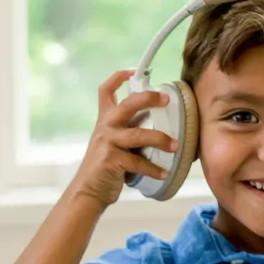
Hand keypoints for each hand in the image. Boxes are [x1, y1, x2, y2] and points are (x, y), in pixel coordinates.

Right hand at [67, 69, 178, 207]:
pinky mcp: (112, 160)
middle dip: (149, 98)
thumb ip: (128, 131)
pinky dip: (153, 169)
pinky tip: (164, 173)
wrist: (88, 192)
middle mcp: (106, 127)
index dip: (119, 77)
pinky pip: (138, 162)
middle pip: (128, 104)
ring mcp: (108, 143)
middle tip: (166, 100)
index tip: (134, 71)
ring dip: (160, 140)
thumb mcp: (112, 143)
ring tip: (175, 146)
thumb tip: (157, 125)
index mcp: (105, 120)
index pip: (107, 90)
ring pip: (139, 135)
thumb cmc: (105, 168)